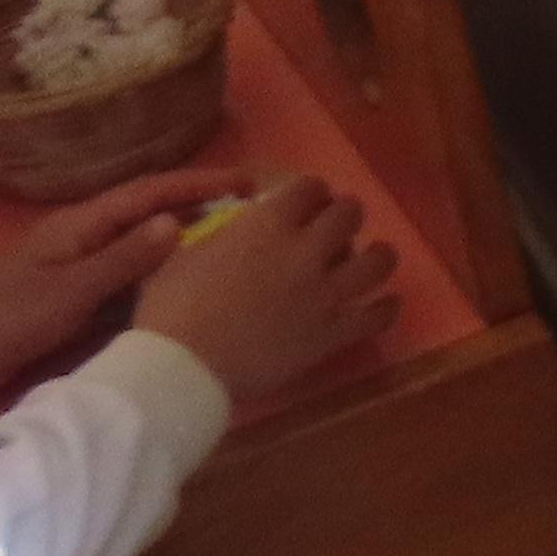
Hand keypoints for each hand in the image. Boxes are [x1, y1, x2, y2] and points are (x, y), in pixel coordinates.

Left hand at [0, 163, 227, 406]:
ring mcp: (79, 269)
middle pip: (149, 215)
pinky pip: (129, 281)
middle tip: (253, 216)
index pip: (148, 193)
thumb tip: (178, 223)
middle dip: (199, 209)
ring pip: (142, 249)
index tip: (247, 182)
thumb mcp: (68, 292)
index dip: (198, 183)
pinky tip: (187, 289)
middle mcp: (83, 239)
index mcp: (79, 226)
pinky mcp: (75, 299)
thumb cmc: (4, 320)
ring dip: (184, 245)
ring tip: (235, 248)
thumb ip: (123, 259)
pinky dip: (160, 278)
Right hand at [130, 172, 399, 407]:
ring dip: (377, 255)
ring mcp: (325, 294)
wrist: (181, 366)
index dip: (312, 193)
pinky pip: (378, 315)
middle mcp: (305, 252)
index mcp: (266, 226)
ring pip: (378, 261)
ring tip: (371, 259)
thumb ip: (221, 235)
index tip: (308, 202)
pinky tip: (385, 304)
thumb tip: (234, 227)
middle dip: (345, 216)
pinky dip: (387, 308)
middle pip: (349, 215)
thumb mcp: (184, 255)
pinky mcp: (333, 333)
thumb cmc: (170, 311)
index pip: (309, 188)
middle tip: (337, 228)